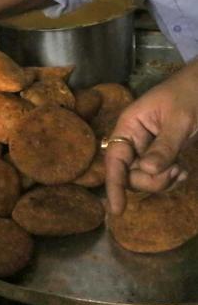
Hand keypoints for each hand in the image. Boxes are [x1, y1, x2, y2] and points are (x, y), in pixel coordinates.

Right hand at [105, 62, 197, 214]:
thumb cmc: (190, 94)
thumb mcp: (179, 120)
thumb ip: (164, 146)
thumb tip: (146, 171)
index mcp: (129, 126)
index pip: (115, 160)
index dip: (114, 184)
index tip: (116, 210)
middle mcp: (132, 139)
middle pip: (128, 173)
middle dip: (150, 181)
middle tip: (176, 172)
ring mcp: (145, 147)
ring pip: (143, 177)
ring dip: (162, 181)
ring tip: (181, 171)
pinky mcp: (159, 153)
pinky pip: (157, 174)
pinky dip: (169, 179)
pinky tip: (183, 172)